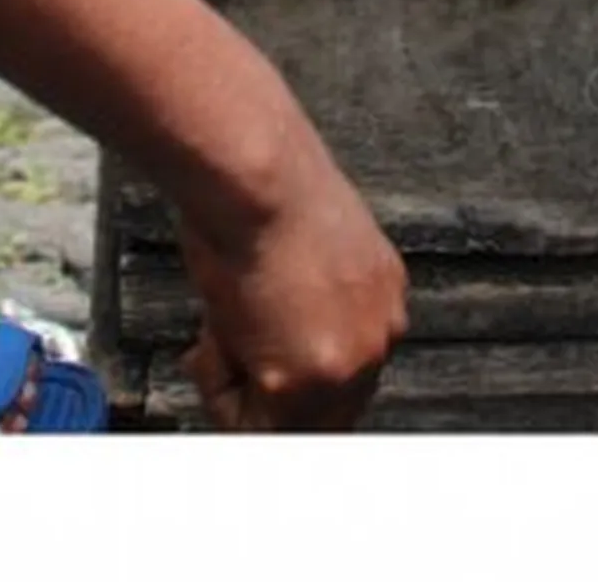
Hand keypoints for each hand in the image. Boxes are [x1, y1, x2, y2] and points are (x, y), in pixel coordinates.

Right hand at [175, 136, 407, 430]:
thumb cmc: (261, 185)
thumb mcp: (301, 241)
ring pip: (290, 420)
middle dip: (268, 385)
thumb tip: (277, 323)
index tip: (255, 351)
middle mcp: (379, 332)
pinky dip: (221, 388)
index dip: (288, 360)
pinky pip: (253, 424)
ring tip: (219, 324)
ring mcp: (348, 362)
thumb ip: (307, 294)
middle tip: (224, 342)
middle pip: (329, 405)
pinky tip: (214, 333)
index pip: (345, 361)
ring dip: (241, 385)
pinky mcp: (305, 383)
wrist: (253, 172)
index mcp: (382, 291)